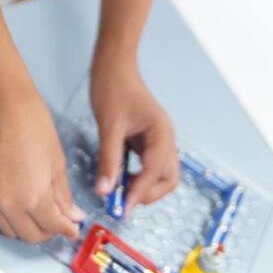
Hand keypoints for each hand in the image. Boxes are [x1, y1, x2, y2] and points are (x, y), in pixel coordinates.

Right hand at [0, 87, 82, 243]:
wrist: (1, 103)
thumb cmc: (33, 124)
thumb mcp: (57, 161)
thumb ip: (63, 194)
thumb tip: (72, 215)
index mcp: (33, 197)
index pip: (53, 227)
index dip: (68, 229)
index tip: (74, 227)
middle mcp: (9, 204)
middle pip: (31, 236)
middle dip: (49, 233)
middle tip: (61, 221)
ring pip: (11, 231)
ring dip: (28, 229)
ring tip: (42, 216)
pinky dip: (11, 220)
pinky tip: (22, 207)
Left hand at [90, 59, 178, 213]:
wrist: (115, 65)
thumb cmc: (113, 87)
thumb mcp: (109, 126)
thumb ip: (109, 160)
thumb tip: (105, 190)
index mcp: (161, 133)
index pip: (155, 172)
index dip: (139, 192)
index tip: (122, 208)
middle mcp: (166, 139)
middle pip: (167, 179)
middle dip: (148, 194)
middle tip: (123, 203)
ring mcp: (159, 140)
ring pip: (160, 174)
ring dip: (144, 187)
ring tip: (120, 193)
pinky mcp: (148, 140)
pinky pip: (149, 165)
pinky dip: (138, 176)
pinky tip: (120, 177)